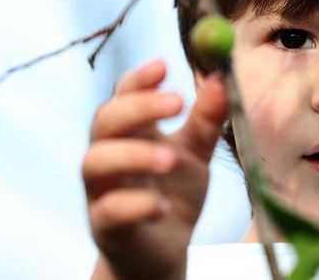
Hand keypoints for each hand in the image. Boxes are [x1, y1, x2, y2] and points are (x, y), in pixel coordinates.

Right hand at [83, 59, 227, 279]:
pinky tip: (160, 206)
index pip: (123, 95)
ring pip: (96, 162)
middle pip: (105, 120)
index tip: (165, 66)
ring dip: (133, 155)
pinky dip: (134, 204)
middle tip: (176, 103)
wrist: (163, 252)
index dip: (139, 79)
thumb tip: (222, 77)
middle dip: (137, 108)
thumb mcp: (196, 153)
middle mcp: (108, 155)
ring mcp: (101, 191)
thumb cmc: (173, 194)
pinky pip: (109, 210)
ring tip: (170, 158)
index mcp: (130, 132)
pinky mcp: (105, 227)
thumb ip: (207, 120)